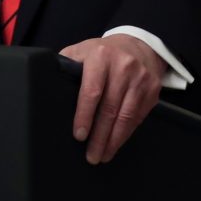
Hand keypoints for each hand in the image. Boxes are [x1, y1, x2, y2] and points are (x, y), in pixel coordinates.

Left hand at [61, 32, 165, 163]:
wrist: (139, 45)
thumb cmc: (103, 53)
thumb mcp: (82, 51)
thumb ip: (67, 65)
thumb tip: (48, 87)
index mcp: (101, 56)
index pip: (92, 91)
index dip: (85, 115)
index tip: (79, 135)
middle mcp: (124, 66)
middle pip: (110, 108)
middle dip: (100, 136)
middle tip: (91, 156)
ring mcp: (141, 78)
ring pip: (127, 116)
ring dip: (114, 140)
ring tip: (103, 155)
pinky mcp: (153, 89)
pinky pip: (139, 116)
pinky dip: (127, 132)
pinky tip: (117, 142)